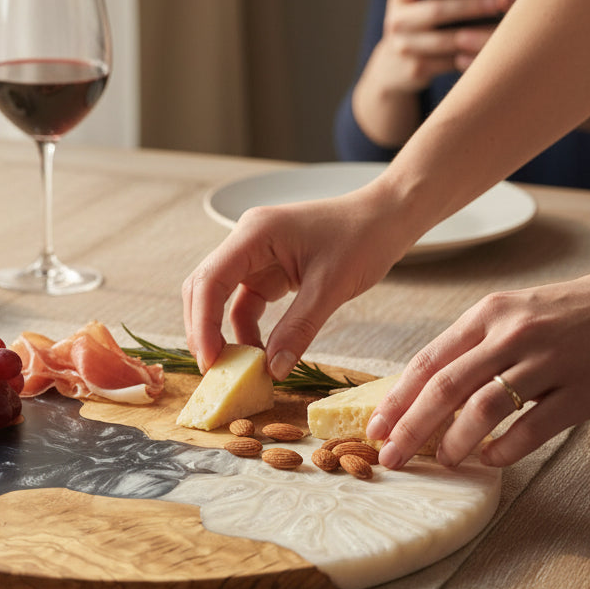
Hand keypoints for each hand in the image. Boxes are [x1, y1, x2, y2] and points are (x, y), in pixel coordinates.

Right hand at [182, 188, 416, 379]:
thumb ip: (298, 329)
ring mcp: (254, 256)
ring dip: (222, 333)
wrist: (387, 218)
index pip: (210, 281)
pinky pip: (244, 305)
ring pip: (219, 299)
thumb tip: (272, 370)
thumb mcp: (331, 287)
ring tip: (234, 367)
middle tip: (214, 370)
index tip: (210, 361)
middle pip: (204, 289)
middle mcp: (246, 242)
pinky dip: (246, 331)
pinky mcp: (267, 271)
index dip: (202, 323)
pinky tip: (259, 354)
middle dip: (203, 330)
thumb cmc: (363, 238)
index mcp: (254, 234)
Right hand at [352, 0, 517, 146]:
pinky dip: (472, 56)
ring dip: (477, 35)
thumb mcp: (422, 6)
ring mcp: (403, 48)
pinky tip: (492, 51)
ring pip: (446, 41)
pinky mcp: (416, 71)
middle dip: (469, 5)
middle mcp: (396, 21)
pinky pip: (450, 63)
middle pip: (434, 11)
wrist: (394, 69)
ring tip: (503, 28)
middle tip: (497, 1)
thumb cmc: (424, 26)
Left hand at [365, 264, 589, 468]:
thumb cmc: (573, 312)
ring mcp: (548, 362)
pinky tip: (491, 460)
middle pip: (445, 388)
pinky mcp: (583, 391)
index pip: (428, 362)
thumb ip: (474, 346)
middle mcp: (513, 334)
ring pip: (484, 408)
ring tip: (443, 460)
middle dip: (410, 428)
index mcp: (488, 314)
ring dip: (455, 441)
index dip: (397, 399)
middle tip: (391, 458)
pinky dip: (505, 450)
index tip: (375, 428)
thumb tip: (427, 391)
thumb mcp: (515, 313)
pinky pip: (533, 428)